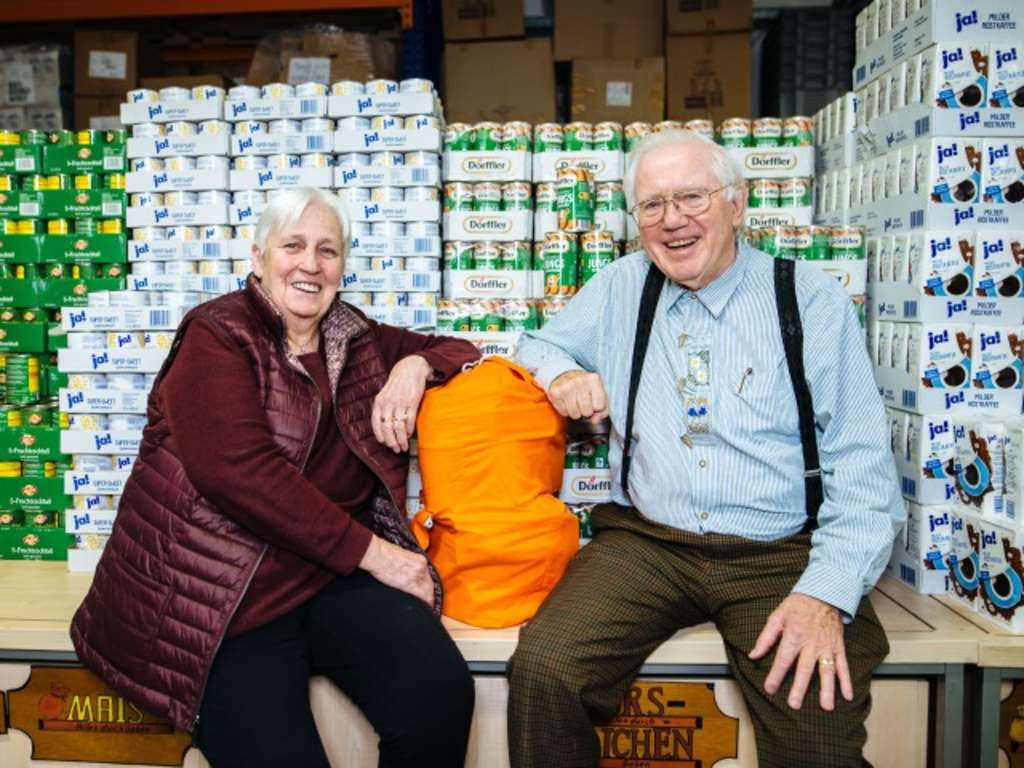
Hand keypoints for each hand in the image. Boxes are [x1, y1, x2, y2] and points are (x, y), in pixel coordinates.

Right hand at [358, 535, 433, 605]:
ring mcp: (415, 576)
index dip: (428, 585)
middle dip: (429, 593)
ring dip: (427, 598)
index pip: (428, 575)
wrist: (376, 553)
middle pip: (429, 584)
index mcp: (420, 560)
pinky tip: (425, 606)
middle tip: (428, 601)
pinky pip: (422, 596)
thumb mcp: (403, 555)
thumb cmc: (384, 552)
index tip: (427, 590)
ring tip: (426, 605)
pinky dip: (426, 602)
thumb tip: (409, 570)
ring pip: (427, 591)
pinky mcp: (407, 584)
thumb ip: (409, 563)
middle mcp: (421, 568)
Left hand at [372, 355, 430, 452]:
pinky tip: (410, 435)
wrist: (410, 368)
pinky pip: (410, 420)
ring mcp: (400, 402)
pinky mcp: (412, 401)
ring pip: (398, 426)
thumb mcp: (385, 394)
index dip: (380, 435)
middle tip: (396, 449)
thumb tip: (384, 426)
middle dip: (391, 441)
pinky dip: (409, 430)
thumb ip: (383, 408)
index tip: (384, 443)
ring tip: (404, 446)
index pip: (376, 422)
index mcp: (379, 401)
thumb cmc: (397, 383)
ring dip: (401, 439)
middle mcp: (388, 402)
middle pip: (387, 427)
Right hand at [548, 370, 608, 423]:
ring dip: (576, 412)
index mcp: (594, 379)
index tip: (594, 401)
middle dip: (586, 411)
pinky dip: (566, 410)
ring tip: (575, 403)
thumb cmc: (586, 387)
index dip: (597, 408)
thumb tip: (595, 420)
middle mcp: (579, 381)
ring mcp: (566, 386)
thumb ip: (603, 410)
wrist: (566, 375)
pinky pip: (563, 412)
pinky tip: (567, 402)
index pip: (599, 406)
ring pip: (575, 414)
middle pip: (586, 411)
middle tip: (583, 403)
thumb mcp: (600, 394)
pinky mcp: (555, 392)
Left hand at [748, 593, 853, 710]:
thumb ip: (765, 637)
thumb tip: (753, 654)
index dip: (775, 675)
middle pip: (805, 669)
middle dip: (799, 687)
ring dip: (827, 689)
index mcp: (794, 636)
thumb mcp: (777, 616)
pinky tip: (847, 695)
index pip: (783, 659)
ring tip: (827, 707)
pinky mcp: (838, 647)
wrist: (823, 593)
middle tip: (795, 704)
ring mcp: (827, 646)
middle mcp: (811, 643)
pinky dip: (846, 681)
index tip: (769, 689)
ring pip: (827, 671)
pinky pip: (843, 665)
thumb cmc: (798, 605)